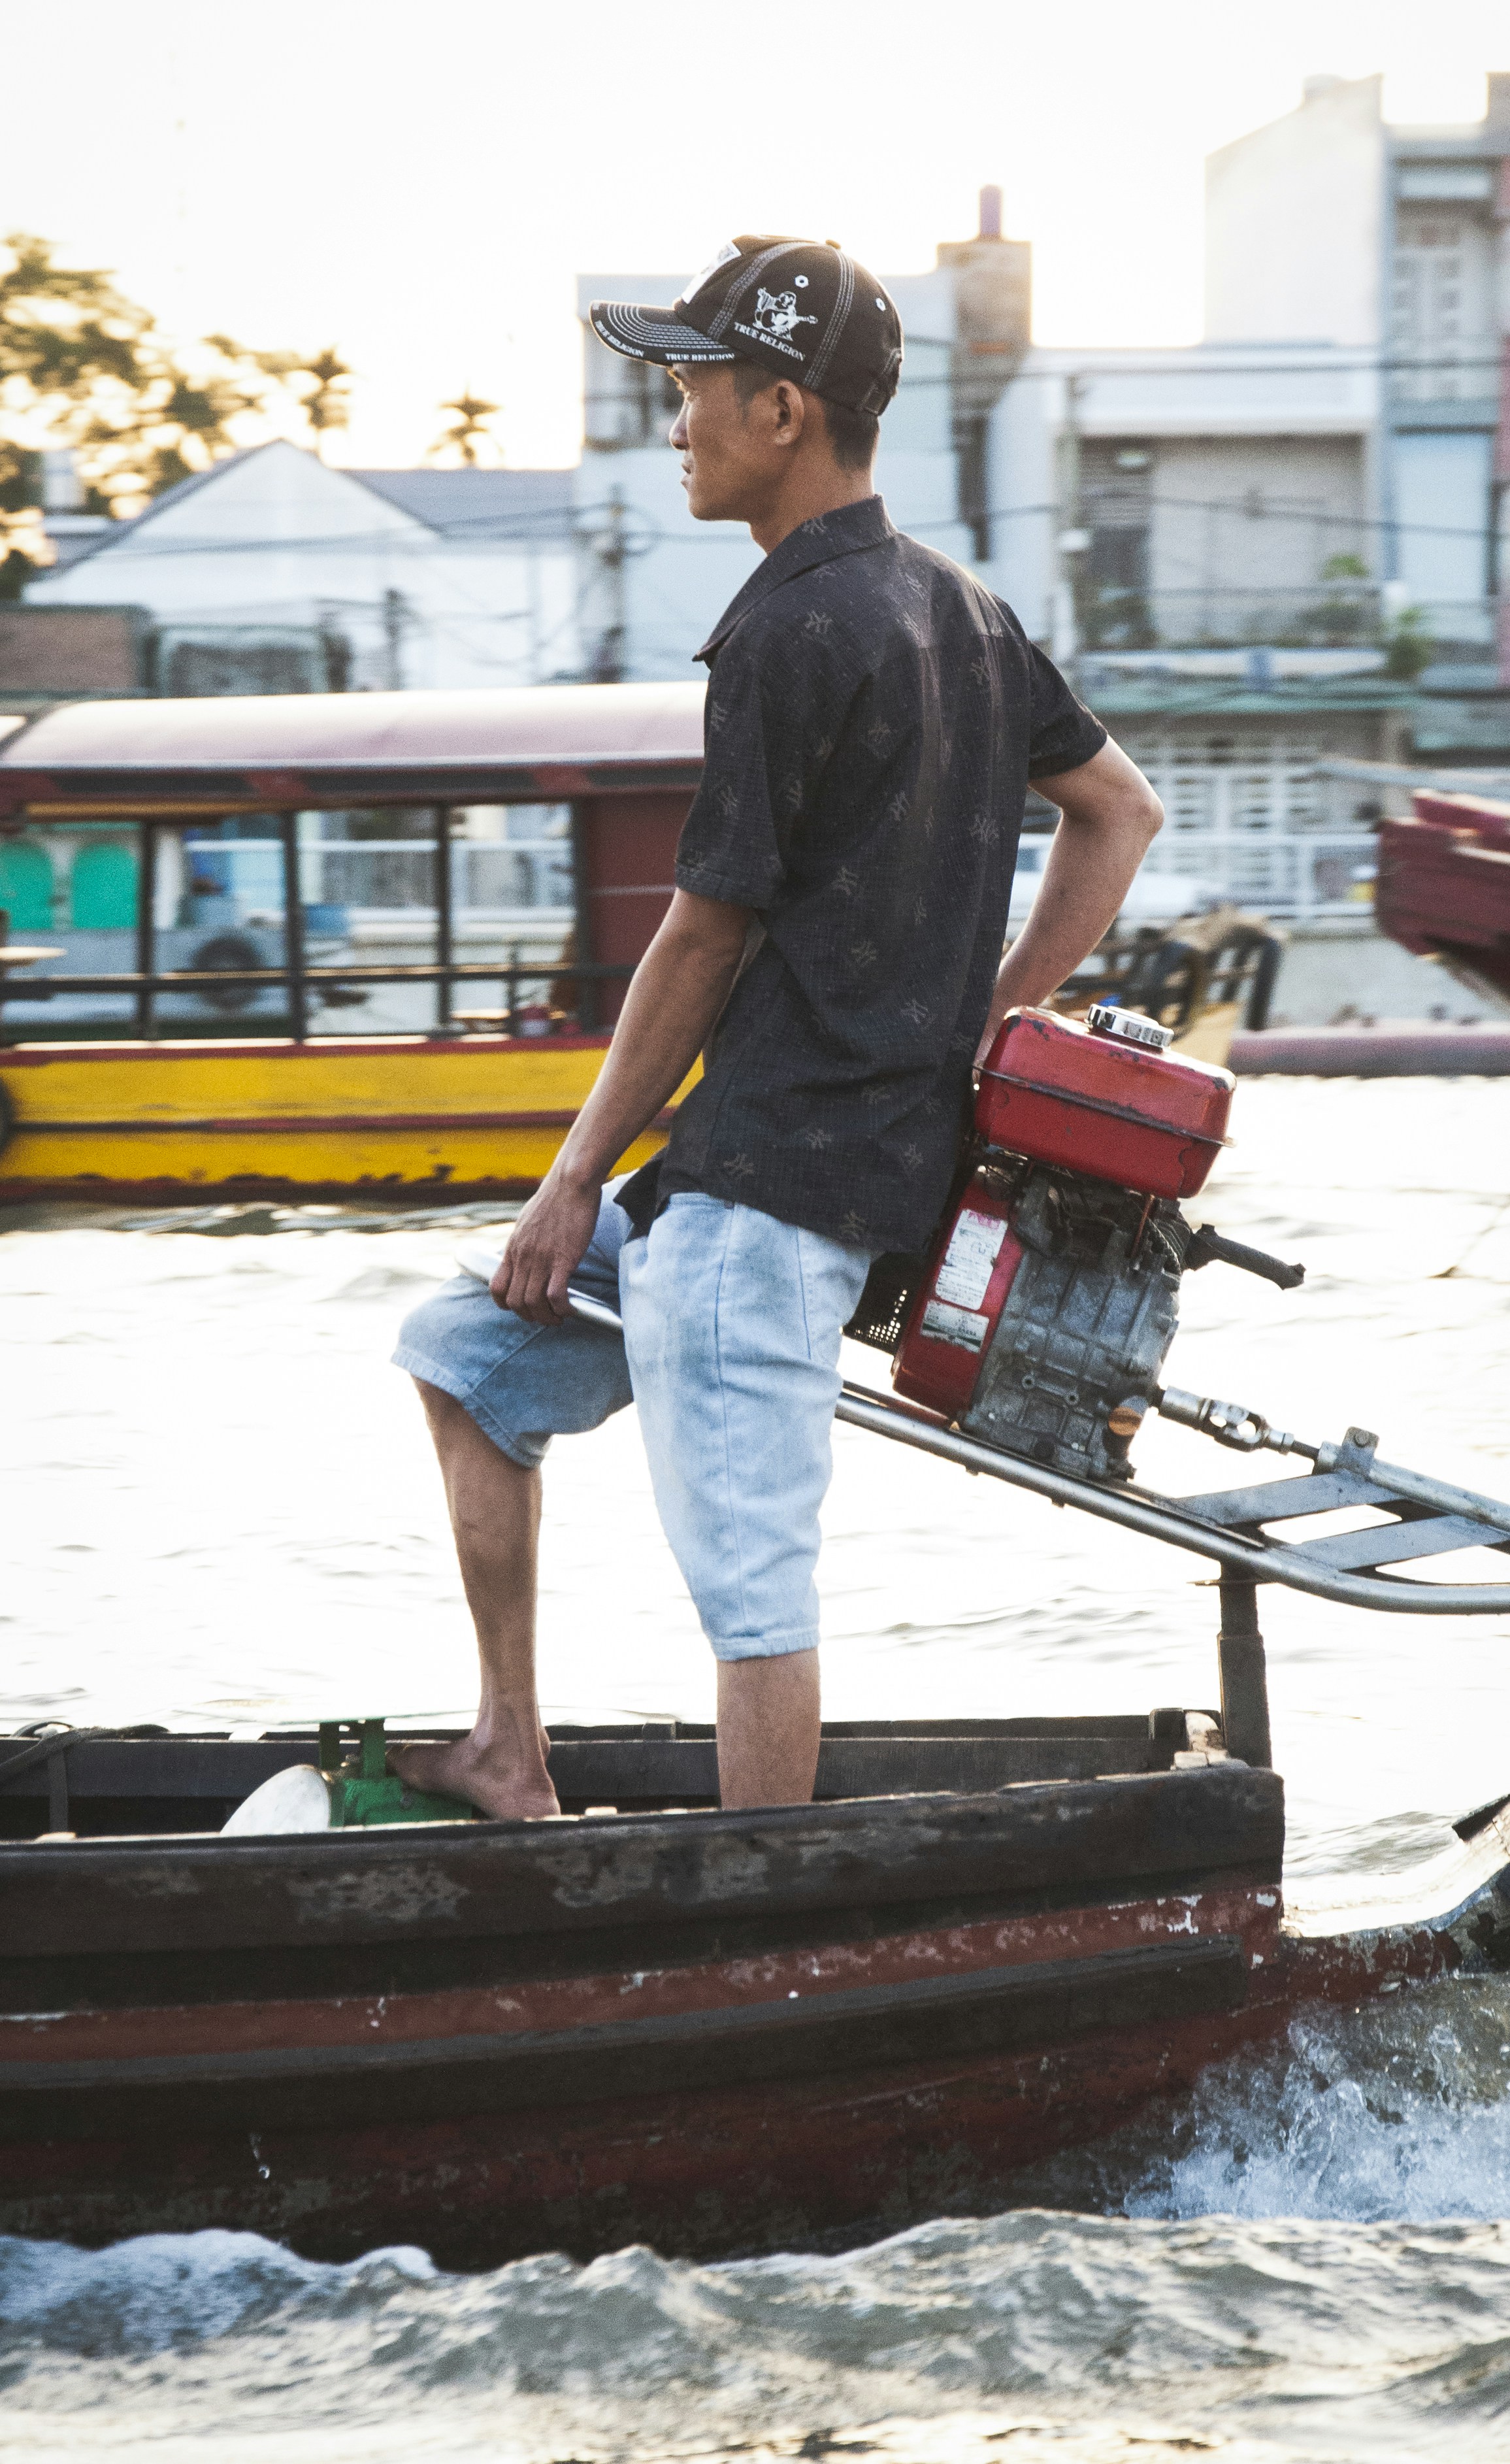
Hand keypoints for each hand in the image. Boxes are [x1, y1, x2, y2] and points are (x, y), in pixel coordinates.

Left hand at [491, 1170, 601, 1323]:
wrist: (570, 1183)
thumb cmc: (554, 1199)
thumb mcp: (528, 1223)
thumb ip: (524, 1243)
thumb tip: (527, 1253)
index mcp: (513, 1248)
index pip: (496, 1288)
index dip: (506, 1305)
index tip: (523, 1307)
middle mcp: (523, 1257)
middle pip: (515, 1302)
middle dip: (530, 1316)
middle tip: (546, 1316)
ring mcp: (541, 1259)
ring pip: (533, 1304)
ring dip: (547, 1317)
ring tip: (559, 1317)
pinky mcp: (563, 1259)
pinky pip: (556, 1296)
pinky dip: (562, 1309)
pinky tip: (570, 1309)